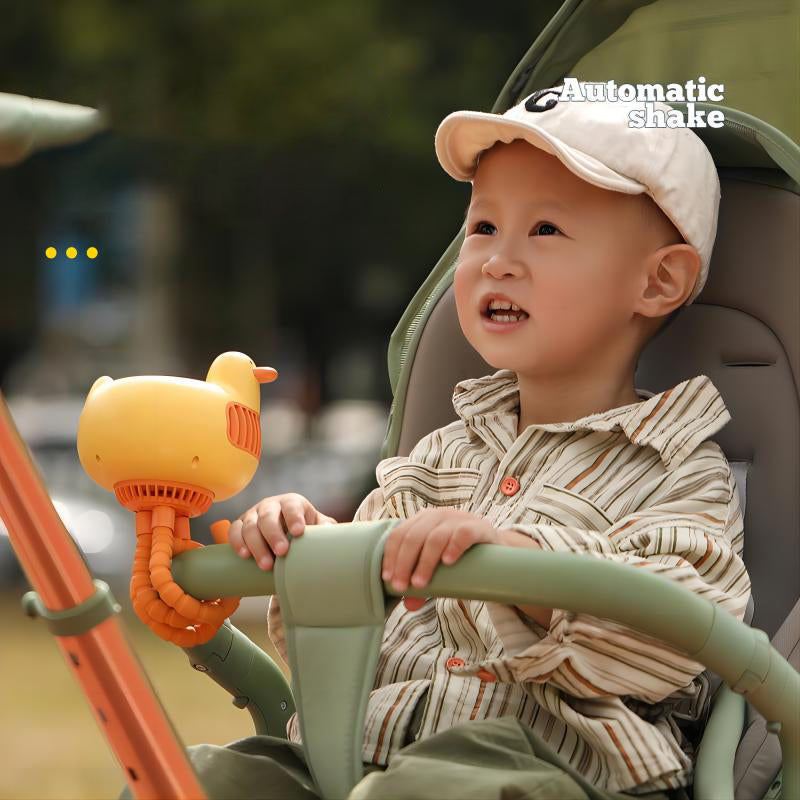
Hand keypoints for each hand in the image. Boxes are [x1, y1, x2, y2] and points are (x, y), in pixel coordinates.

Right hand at [228, 493, 336, 570]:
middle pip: (268, 516)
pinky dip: (237, 542)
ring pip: (250, 525)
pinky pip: (234, 531)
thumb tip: (331, 535)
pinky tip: (244, 555)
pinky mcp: (239, 525)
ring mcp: (253, 515)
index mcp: (291, 503)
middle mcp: (270, 505)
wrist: (284, 531)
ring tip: (266, 565)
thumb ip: (326, 528)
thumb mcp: (317, 525)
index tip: (299, 532)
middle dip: (274, 535)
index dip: (294, 517)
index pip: (292, 506)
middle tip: (282, 552)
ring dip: (256, 545)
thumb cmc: (303, 528)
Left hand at [381, 509, 500, 610]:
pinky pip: (463, 534)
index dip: (391, 556)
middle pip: (413, 537)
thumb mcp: (438, 571)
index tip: (388, 579)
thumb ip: (423, 584)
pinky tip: (448, 562)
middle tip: (402, 587)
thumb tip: (408, 604)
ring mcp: (458, 519)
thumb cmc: (459, 558)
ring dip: (425, 562)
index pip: (399, 534)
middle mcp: (438, 516)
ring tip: (420, 583)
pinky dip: (454, 547)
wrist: (496, 550)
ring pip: (436, 537)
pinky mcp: (479, 527)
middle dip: (404, 563)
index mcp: (422, 521)